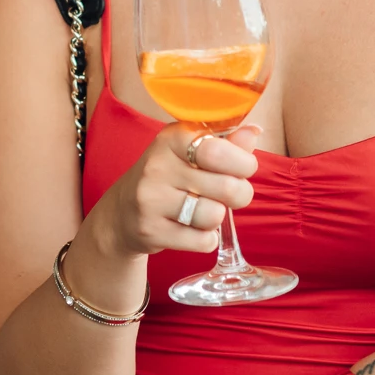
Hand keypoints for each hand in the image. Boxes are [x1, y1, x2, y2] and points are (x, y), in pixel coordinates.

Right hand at [85, 121, 259, 260]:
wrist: (121, 213)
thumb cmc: (167, 176)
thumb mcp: (190, 152)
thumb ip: (224, 143)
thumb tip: (253, 132)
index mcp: (171, 138)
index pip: (218, 149)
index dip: (243, 162)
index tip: (244, 167)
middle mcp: (157, 166)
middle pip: (227, 187)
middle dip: (240, 194)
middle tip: (231, 194)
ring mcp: (151, 200)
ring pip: (214, 216)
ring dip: (217, 217)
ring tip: (204, 210)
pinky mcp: (150, 231)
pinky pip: (202, 241)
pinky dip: (205, 238)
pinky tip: (191, 228)